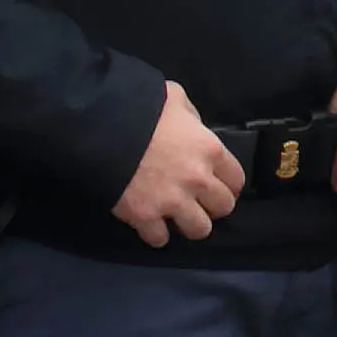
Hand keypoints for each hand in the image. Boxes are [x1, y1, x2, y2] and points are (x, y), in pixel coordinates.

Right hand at [113, 80, 244, 247]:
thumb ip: (191, 116)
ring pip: (199, 230)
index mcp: (210, 150)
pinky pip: (160, 239)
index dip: (227, 183)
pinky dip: (155, 234)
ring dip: (189, 224)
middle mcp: (198, 180)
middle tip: (197, 200)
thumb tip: (194, 128)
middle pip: (223, 208)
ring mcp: (173, 201)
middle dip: (211, 205)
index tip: (216, 184)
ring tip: (177, 216)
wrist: (100, 128)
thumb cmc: (140, 108)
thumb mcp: (174, 97)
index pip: (236, 179)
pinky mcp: (145, 216)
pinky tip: (151, 224)